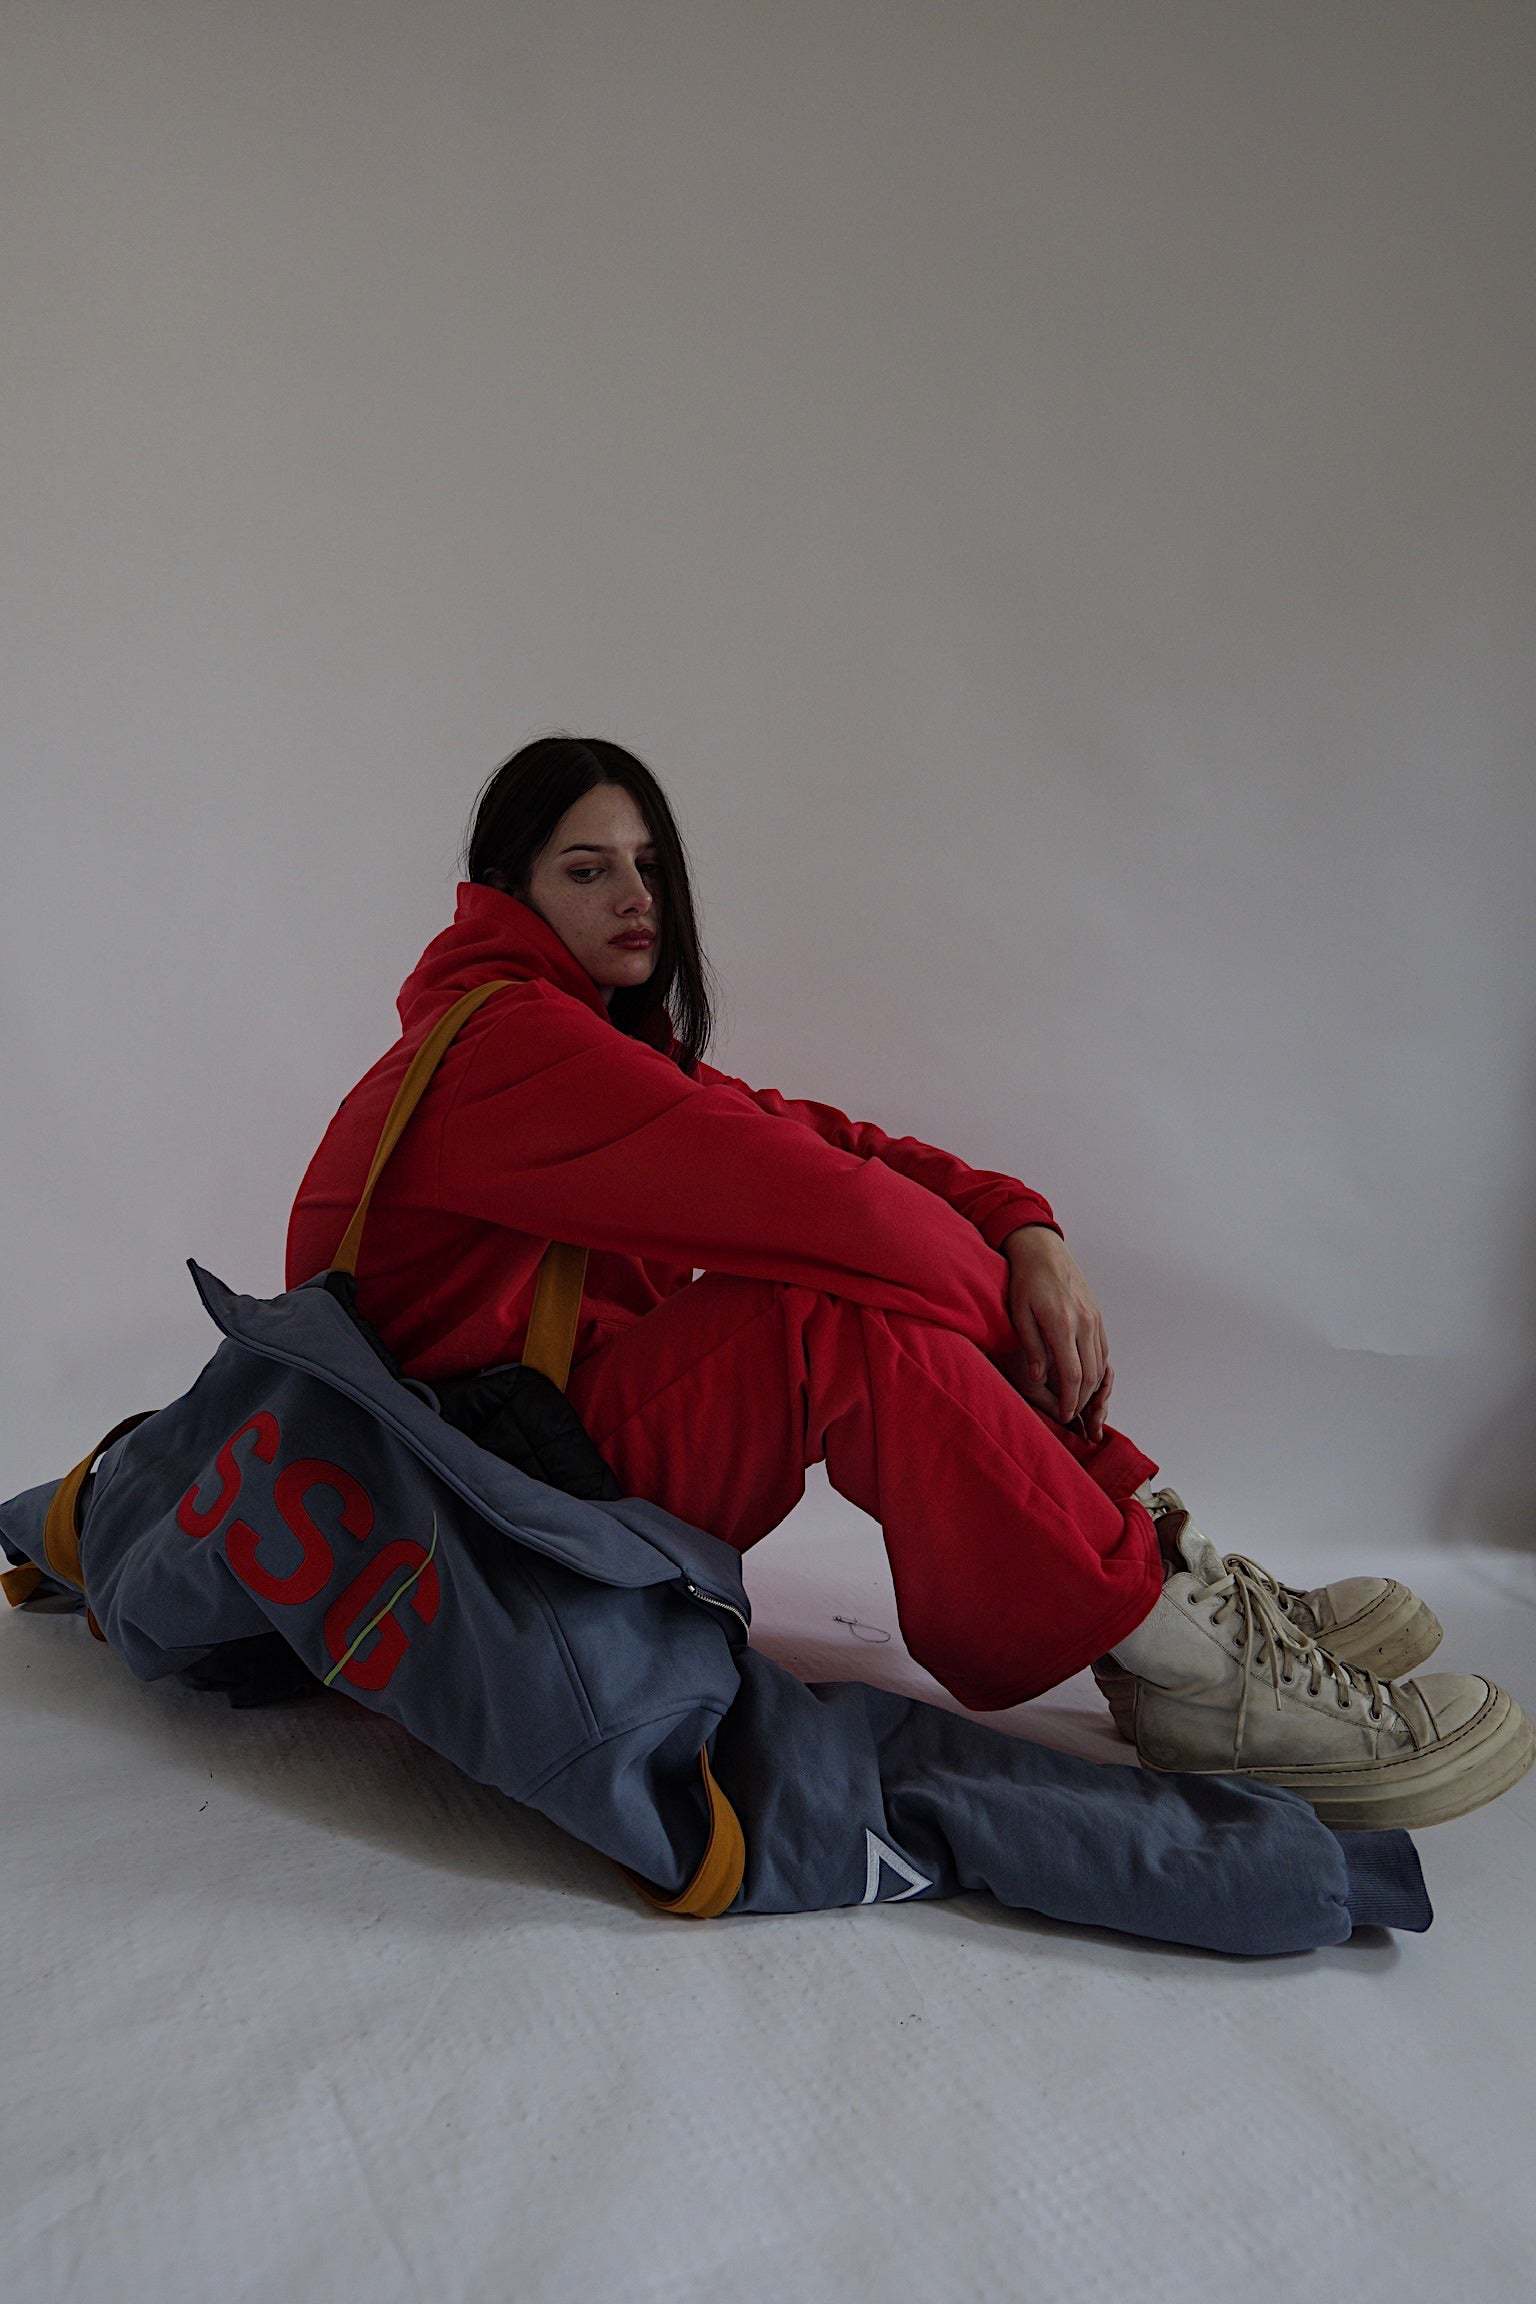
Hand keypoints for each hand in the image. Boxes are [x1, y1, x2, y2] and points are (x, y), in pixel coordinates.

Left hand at [998, 1227, 1113, 1441]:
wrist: (1042, 1249)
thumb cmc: (1025, 1281)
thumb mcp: (1019, 1314)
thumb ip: (1032, 1347)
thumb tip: (1041, 1379)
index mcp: (1063, 1324)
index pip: (1074, 1375)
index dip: (1071, 1401)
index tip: (1067, 1417)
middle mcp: (1084, 1323)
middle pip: (1092, 1374)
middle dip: (1085, 1402)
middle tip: (1076, 1419)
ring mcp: (1094, 1318)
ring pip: (1102, 1363)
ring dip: (1095, 1389)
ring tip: (1083, 1405)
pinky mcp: (1097, 1315)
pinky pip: (1104, 1349)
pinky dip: (1099, 1369)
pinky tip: (1090, 1381)